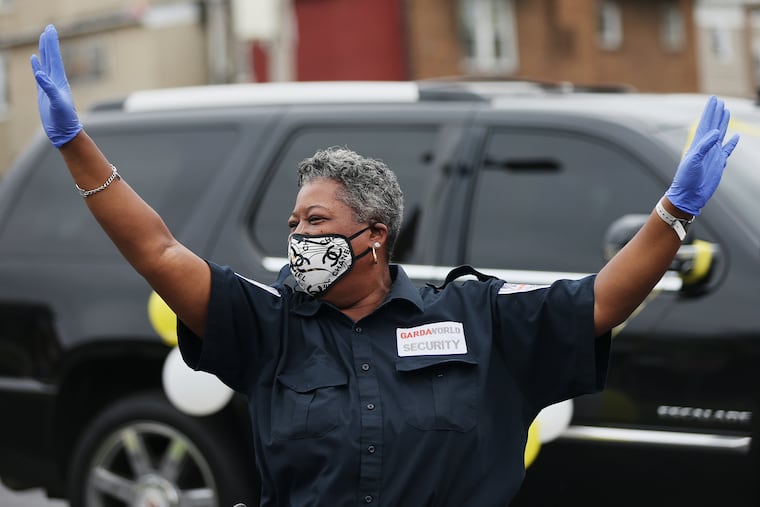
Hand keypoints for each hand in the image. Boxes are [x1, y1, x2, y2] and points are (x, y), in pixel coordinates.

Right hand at [30, 24, 81, 147]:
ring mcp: (50, 85)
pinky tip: (35, 59)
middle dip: (49, 42)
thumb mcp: (58, 103)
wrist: (64, 132)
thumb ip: (49, 88)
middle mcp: (56, 80)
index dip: (52, 43)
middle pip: (51, 56)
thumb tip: (39, 74)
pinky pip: (40, 74)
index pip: (55, 57)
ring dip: (44, 51)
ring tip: (43, 39)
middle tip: (49, 28)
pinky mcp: (44, 92)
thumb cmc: (65, 119)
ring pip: (46, 63)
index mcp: (60, 80)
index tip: (50, 29)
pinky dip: (37, 66)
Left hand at [665, 95, 739, 215]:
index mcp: (698, 144)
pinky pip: (727, 150)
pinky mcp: (718, 163)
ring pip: (720, 135)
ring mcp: (712, 154)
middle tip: (719, 102)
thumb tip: (715, 132)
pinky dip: (732, 143)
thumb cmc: (686, 178)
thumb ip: (704, 146)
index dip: (710, 111)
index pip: (705, 123)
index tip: (714, 99)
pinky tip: (735, 137)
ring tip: (726, 113)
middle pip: (713, 125)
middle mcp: (706, 147)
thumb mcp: (693, 160)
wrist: (689, 194)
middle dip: (716, 113)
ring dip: (723, 123)